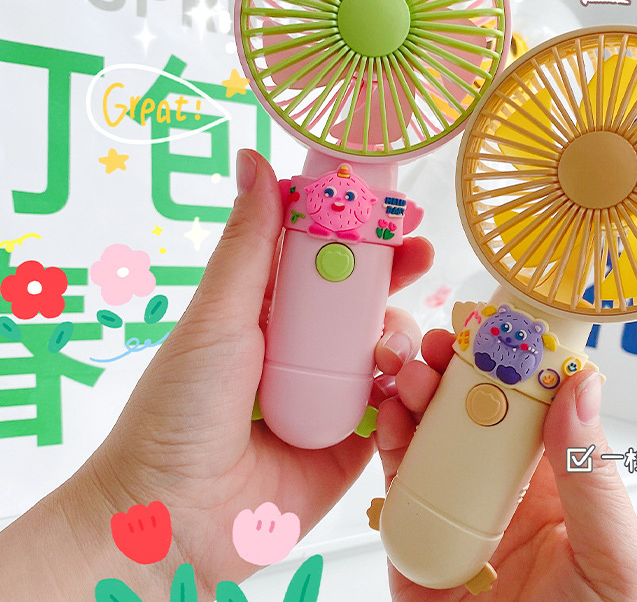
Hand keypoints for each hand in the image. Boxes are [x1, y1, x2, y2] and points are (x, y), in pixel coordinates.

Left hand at [0, 150, 432, 599]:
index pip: (321, 254)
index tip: (389, 203)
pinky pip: (396, 403)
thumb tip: (255, 157)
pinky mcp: (354, 439)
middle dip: (396, 270)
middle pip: (362, 295)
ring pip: (387, 344)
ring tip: (393, 345)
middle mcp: (303, 345)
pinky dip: (409, 388)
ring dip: (403, 332)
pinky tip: (406, 382)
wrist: (173, 522)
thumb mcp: (219, 316)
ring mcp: (331, 392)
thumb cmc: (179, 411)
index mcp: (267, 308)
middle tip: (420, 250)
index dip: (357, 225)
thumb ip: (249, 241)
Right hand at [376, 329, 636, 601]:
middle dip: (458, 364)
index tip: (501, 327)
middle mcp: (502, 481)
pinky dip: (390, 434)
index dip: (518, 359)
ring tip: (415, 368)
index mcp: (556, 478)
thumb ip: (594, 478)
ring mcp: (455, 499)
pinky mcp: (413, 526)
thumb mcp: (613, 560)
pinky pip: (398, 472)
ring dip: (420, 388)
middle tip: (446, 340)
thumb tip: (581, 392)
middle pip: (476, 406)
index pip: (535, 403)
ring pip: (433, 427)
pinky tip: (394, 410)